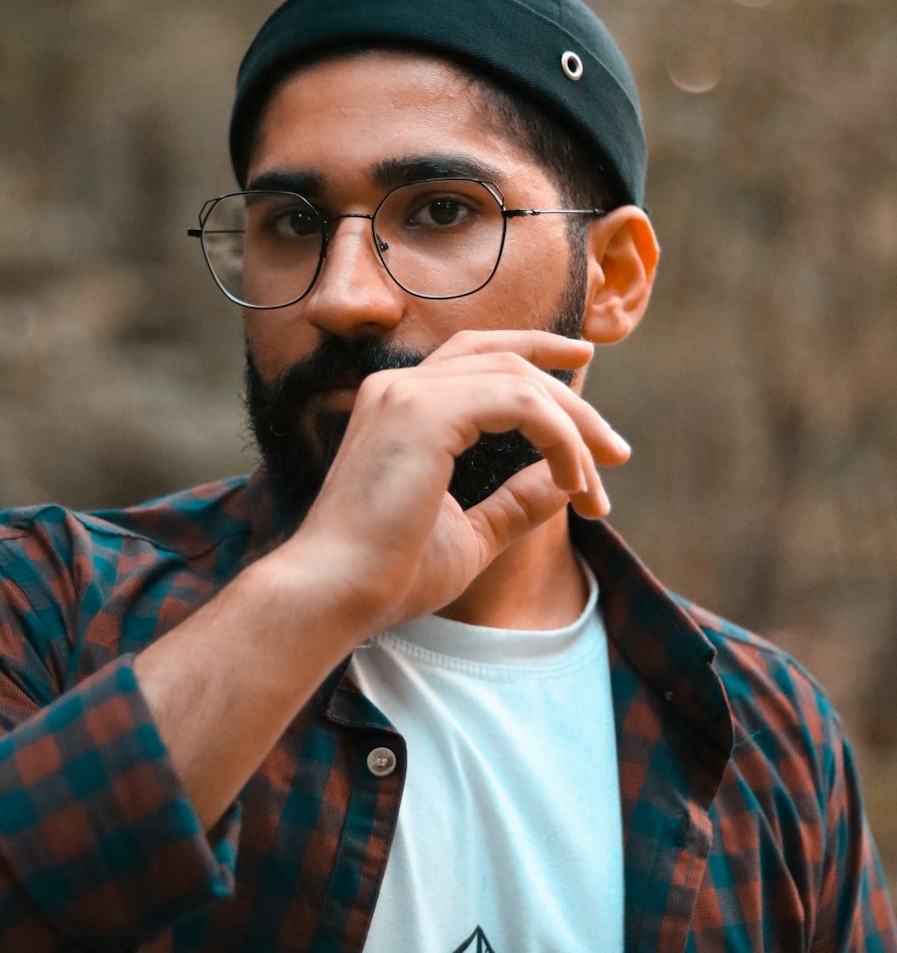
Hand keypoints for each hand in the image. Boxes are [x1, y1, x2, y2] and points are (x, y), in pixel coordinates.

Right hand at [277, 328, 630, 638]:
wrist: (334, 596)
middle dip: (573, 398)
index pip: (480, 356)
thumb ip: (516, 502)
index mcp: (402, 405)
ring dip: (575, 425)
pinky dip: (559, 436)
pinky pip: (519, 401)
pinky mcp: (423, 412)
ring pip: (521, 377)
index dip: (539, 358)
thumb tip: (565, 481)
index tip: (589, 388)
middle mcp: (400, 386)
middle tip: (618, 450)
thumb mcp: (471, 533)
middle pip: (508, 358)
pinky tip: (573, 479)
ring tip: (603, 473)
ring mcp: (408, 393)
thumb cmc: (389, 575)